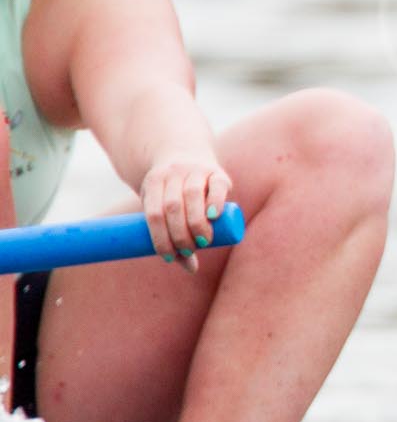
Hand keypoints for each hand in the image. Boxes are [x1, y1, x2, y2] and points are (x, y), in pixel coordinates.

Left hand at [141, 158, 233, 273]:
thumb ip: (175, 236)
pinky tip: (214, 217)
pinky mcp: (216, 171)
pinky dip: (215, 201)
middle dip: (180, 234)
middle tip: (189, 251)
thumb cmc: (171, 191)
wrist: (184, 152)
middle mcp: (172, 174)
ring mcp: (194, 170)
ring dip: (197, 222)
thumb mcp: (164, 207)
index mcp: (153, 183)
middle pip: (172, 207)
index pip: (154, 214)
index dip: (160, 238)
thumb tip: (191, 269)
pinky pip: (215, 186)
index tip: (169, 257)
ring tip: (204, 241)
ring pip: (192, 196)